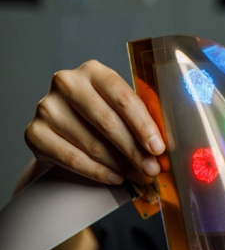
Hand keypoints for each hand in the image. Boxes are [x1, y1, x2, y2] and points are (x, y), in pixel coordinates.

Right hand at [24, 60, 164, 184]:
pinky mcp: (34, 133)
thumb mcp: (122, 109)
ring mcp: (47, 107)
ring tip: (138, 176)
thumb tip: (164, 148)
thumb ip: (142, 120)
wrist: (64, 131)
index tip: (159, 148)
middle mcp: (67, 83)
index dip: (144, 126)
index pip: (123, 98)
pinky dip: (97, 172)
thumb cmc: (102, 117)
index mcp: (94, 71)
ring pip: (92, 143)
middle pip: (108, 122)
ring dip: (120, 165)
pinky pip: (71, 158)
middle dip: (134, 150)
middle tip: (152, 169)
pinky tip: (115, 178)